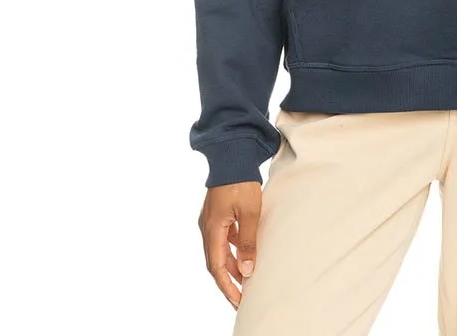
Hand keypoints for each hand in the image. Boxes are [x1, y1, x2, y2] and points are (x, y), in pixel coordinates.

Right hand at [198, 181, 262, 308]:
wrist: (232, 155)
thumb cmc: (241, 181)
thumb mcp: (249, 213)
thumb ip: (247, 242)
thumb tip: (247, 271)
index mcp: (212, 230)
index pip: (217, 267)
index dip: (228, 287)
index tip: (238, 301)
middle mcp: (207, 228)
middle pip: (216, 262)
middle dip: (229, 281)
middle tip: (242, 297)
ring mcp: (211, 220)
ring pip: (220, 251)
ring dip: (232, 265)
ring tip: (246, 279)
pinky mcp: (217, 214)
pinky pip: (223, 239)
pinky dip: (232, 250)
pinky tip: (244, 254)